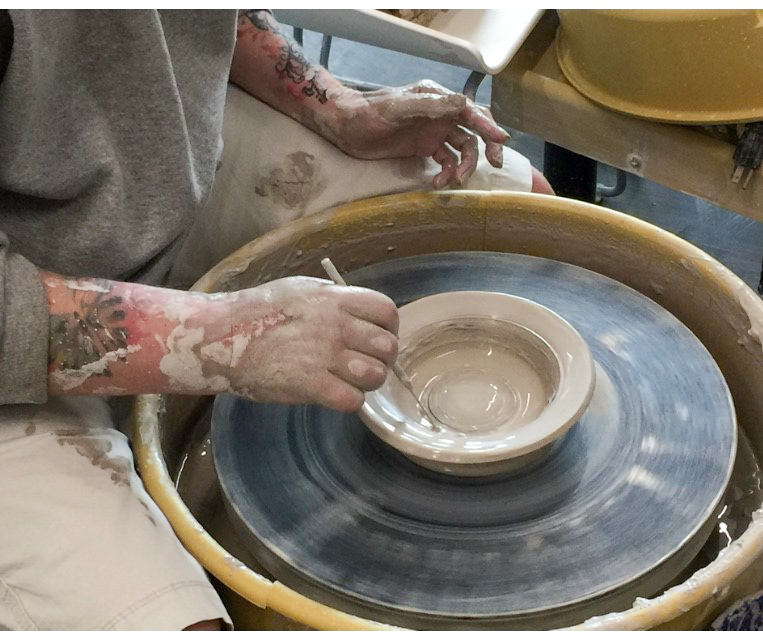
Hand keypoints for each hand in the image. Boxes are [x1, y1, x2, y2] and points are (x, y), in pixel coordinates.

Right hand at [218, 277, 398, 411]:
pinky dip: (350, 401)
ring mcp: (324, 356)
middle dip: (382, 357)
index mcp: (335, 299)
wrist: (221, 337)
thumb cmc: (258, 310)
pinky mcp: (311, 385)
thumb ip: (335, 300)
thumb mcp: (302, 289)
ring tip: (350, 380)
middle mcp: (335, 326)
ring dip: (368, 381)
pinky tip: (336, 394)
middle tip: (366, 362)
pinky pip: (352, 400)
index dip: (388, 327)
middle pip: (387, 346)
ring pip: (375, 375)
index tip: (377, 336)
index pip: (387, 311)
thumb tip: (360, 313)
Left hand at [326, 80, 508, 188]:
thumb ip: (429, 105)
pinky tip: (437, 183)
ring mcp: (433, 133)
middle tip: (494, 164)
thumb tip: (462, 104)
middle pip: (473, 132)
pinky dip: (446, 173)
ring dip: (463, 166)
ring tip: (454, 181)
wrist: (345, 126)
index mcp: (437, 98)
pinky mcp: (424, 149)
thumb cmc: (368, 112)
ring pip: (461, 150)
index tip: (501, 140)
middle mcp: (440, 115)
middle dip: (485, 148)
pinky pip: (445, 162)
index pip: (469, 112)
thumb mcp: (398, 107)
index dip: (488, 125)